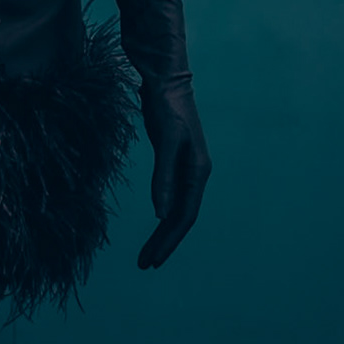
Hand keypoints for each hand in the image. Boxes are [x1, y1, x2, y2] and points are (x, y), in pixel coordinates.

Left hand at [136, 79, 209, 268]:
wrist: (166, 79)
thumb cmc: (167, 106)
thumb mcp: (164, 140)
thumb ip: (163, 176)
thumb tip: (160, 214)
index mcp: (198, 171)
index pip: (185, 216)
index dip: (169, 240)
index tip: (153, 261)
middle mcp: (195, 173)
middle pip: (181, 217)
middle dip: (165, 242)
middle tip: (146, 265)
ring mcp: (185, 168)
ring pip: (176, 208)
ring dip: (163, 231)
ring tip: (148, 253)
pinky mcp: (173, 160)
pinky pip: (170, 194)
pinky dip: (162, 211)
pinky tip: (156, 220)